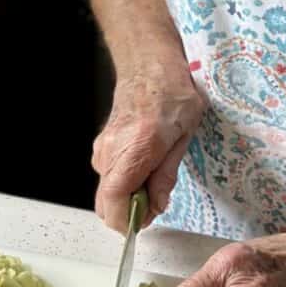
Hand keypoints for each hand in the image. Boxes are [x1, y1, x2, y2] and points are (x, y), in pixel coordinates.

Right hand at [92, 68, 205, 231]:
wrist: (149, 65)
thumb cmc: (173, 96)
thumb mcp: (184, 136)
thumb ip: (166, 176)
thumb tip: (156, 207)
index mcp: (136, 148)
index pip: (114, 201)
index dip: (128, 221)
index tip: (146, 220)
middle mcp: (111, 150)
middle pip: (106, 203)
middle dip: (129, 212)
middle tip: (155, 200)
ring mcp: (102, 147)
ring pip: (106, 191)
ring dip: (127, 196)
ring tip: (153, 177)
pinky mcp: (101, 145)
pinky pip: (108, 176)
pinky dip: (123, 182)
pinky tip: (143, 166)